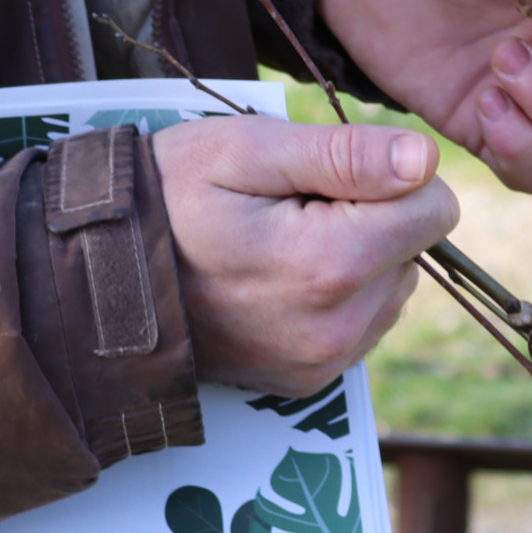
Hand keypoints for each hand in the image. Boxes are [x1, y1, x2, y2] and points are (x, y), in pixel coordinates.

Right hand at [152, 115, 457, 395]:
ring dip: (356, 258)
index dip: (385, 176)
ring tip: (275, 245)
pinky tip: (277, 280)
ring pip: (394, 285)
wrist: (98, 282)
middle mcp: (338, 328)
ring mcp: (324, 363)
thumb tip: (425, 160)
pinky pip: (365, 322)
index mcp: (330, 266)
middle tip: (286, 211)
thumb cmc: (166, 199)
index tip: (319, 177)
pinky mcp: (311, 381)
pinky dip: (337, 295)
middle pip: (415, 248)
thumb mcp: (246, 151)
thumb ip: (344, 154)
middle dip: (368, 218)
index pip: (433, 206)